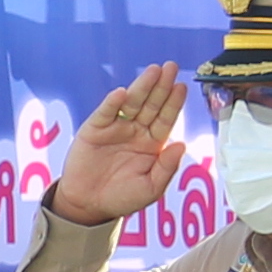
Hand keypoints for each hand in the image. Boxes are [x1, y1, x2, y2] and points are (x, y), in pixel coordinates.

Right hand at [46, 63, 188, 225]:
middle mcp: (136, 131)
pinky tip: (121, 93)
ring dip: (142, 86)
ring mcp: (115, 128)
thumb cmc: (122, 197)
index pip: (166, 119)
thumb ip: (166, 168)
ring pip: (131, 103)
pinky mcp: (94, 129)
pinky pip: (105, 113)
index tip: (182, 86)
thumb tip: (181, 144)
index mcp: (152, 143)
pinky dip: (112, 103)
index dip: (174, 103)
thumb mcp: (150, 188)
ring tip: (153, 71)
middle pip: (151, 104)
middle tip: (171, 67)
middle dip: (161, 86)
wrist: (88, 205)